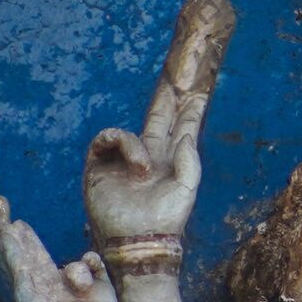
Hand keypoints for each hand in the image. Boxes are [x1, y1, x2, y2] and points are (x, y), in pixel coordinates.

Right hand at [85, 0, 227, 245]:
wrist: (138, 241)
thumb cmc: (166, 220)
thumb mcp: (186, 190)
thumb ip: (189, 161)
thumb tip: (188, 133)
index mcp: (172, 156)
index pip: (182, 120)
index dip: (190, 100)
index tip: (201, 78)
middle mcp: (149, 152)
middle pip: (159, 109)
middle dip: (169, 87)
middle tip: (180, 60)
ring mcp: (124, 156)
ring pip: (129, 130)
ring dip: (137, 147)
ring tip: (145, 171)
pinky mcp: (100, 163)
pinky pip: (109, 138)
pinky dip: (123, 146)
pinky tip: (134, 165)